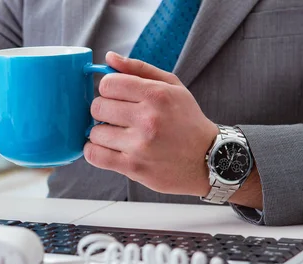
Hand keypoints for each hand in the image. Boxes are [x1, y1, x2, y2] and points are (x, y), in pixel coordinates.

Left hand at [85, 52, 218, 196]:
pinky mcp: (133, 168)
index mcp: (157, 95)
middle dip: (103, 110)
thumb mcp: (172, 87)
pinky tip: (107, 148)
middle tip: (116, 117)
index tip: (116, 96)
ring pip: (94, 133)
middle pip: (97, 107)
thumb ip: (139, 69)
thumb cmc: (186, 120)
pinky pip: (94, 155)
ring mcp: (139, 145)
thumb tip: (108, 57)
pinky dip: (94, 151)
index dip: (107, 89)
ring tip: (116, 135)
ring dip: (101, 133)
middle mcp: (148, 119)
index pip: (108, 84)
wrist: (208, 159)